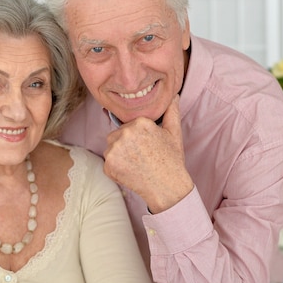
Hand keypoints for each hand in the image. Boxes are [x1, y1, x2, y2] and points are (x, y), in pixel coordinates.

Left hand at [104, 96, 193, 212]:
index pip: (127, 125)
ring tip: (136, 164)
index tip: (146, 147)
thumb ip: (171, 110)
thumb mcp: (174, 132)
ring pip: (110, 149)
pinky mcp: (109, 165)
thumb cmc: (172, 159)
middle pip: (116, 136)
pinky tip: (131, 173)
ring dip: (119, 156)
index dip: (136, 137)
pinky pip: (108, 164)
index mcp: (139, 122)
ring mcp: (115, 150)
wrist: (167, 187)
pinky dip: (116, 169)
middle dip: (125, 145)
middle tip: (142, 157)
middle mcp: (125, 133)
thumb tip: (173, 95)